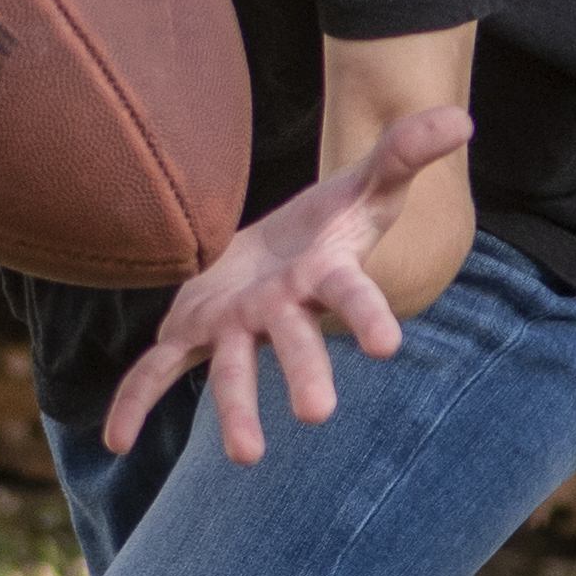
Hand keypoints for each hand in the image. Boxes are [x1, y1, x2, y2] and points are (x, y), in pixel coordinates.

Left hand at [101, 105, 473, 462]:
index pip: (354, 295)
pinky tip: (114, 438)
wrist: (274, 250)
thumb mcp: (364, 184)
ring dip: (237, 411)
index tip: (386, 345)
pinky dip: (136, 401)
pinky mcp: (193, 332)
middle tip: (316, 414)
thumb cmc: (328, 224)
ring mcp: (237, 327)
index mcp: (324, 278)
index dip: (367, 316)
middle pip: (296, 342)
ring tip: (246, 457)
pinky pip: (160, 370)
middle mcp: (282, 312)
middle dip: (306, 373)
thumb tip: (461, 117)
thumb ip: (405, 153)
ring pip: (236, 370)